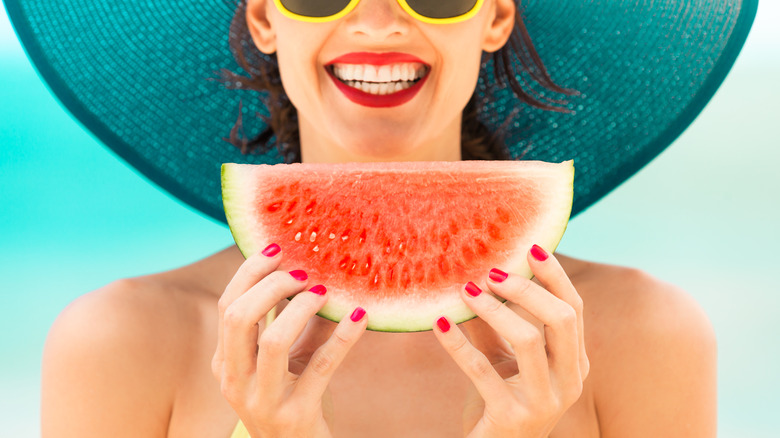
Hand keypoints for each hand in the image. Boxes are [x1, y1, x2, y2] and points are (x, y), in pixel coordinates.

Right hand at [212, 243, 367, 437]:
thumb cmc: (292, 399)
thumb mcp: (285, 360)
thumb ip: (293, 321)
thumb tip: (314, 271)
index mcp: (225, 363)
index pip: (227, 306)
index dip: (250, 273)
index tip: (278, 249)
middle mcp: (234, 381)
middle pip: (239, 317)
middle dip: (271, 285)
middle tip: (303, 272)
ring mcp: (262, 401)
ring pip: (273, 342)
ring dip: (301, 308)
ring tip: (323, 293)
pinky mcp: (296, 414)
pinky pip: (321, 367)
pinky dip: (343, 337)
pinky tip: (360, 317)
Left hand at [433, 245, 588, 437]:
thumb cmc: (499, 399)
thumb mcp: (503, 356)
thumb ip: (497, 321)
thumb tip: (479, 274)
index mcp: (574, 363)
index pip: (574, 308)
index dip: (553, 276)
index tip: (529, 247)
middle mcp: (569, 382)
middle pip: (561, 319)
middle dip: (526, 288)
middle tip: (491, 273)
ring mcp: (544, 402)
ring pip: (529, 340)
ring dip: (494, 310)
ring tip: (465, 292)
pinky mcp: (513, 418)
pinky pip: (483, 371)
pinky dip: (459, 345)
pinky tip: (439, 325)